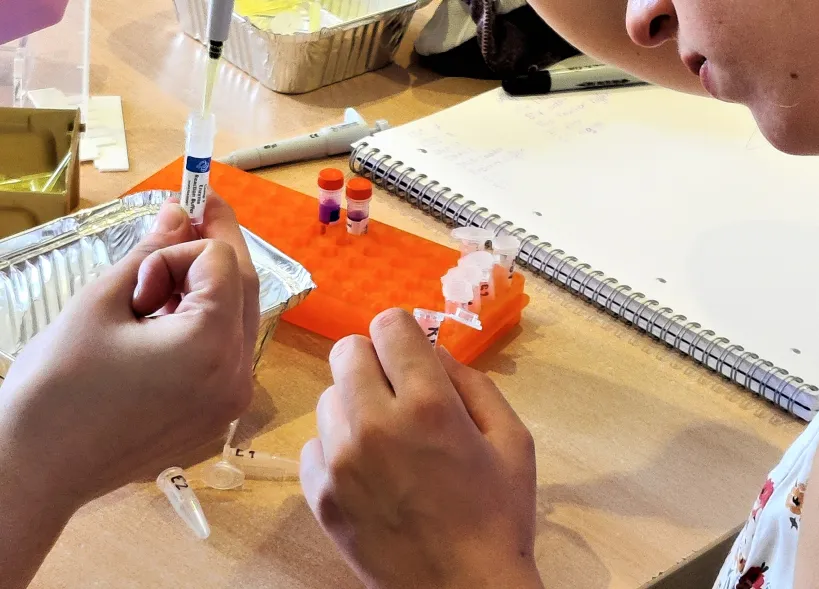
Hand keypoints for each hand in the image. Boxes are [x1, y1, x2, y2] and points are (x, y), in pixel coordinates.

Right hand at [0, 196, 258, 508]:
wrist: (37, 470)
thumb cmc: (57, 386)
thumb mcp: (100, 304)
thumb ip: (150, 252)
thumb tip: (180, 211)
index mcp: (211, 345)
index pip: (221, 261)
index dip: (180, 248)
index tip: (140, 267)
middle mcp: (237, 374)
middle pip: (244, 286)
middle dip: (213, 248)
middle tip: (183, 218)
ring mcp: (233, 399)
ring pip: (238, 317)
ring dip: (207, 288)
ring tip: (154, 290)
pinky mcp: (220, 414)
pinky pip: (227, 351)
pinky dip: (205, 323)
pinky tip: (164, 322)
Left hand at [301, 309, 541, 588]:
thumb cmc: (498, 516)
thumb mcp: (512, 439)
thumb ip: (472, 382)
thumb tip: (434, 352)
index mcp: (428, 404)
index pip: (388, 325)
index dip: (403, 334)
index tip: (412, 355)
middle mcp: (374, 423)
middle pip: (347, 351)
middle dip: (374, 361)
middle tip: (398, 394)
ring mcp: (339, 460)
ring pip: (329, 396)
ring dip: (354, 405)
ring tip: (384, 440)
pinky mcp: (319, 494)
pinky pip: (315, 443)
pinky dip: (337, 447)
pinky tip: (367, 471)